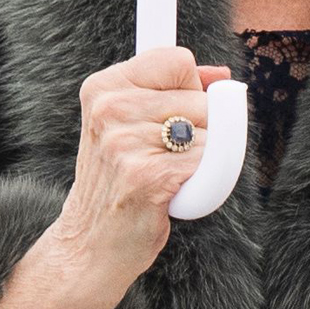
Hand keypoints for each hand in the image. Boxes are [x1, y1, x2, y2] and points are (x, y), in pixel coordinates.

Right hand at [0, 46, 227, 308]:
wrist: (89, 248)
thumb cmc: (117, 186)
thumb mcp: (127, 128)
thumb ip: (171, 94)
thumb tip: (221, 76)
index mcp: (101, 88)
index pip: (177, 60)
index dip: (191, 89)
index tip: (178, 115)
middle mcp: (109, 109)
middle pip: (202, 97)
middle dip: (201, 129)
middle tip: (166, 159)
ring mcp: (125, 142)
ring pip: (211, 131)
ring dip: (203, 159)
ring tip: (168, 178)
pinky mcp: (147, 176)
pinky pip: (211, 163)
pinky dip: (206, 183)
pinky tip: (173, 197)